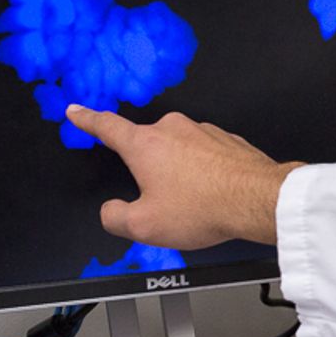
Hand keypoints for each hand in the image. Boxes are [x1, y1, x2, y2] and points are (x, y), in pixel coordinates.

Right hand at [65, 104, 304, 249]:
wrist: (258, 200)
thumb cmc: (206, 207)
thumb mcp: (145, 225)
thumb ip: (115, 218)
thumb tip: (110, 211)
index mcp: (145, 144)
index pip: (106, 125)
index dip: (87, 119)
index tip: (77, 111)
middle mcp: (173, 130)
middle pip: (148, 147)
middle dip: (151, 172)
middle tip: (164, 200)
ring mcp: (203, 132)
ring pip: (180, 153)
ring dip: (182, 174)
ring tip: (195, 203)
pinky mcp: (227, 140)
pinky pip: (207, 157)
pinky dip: (206, 174)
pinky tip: (214, 194)